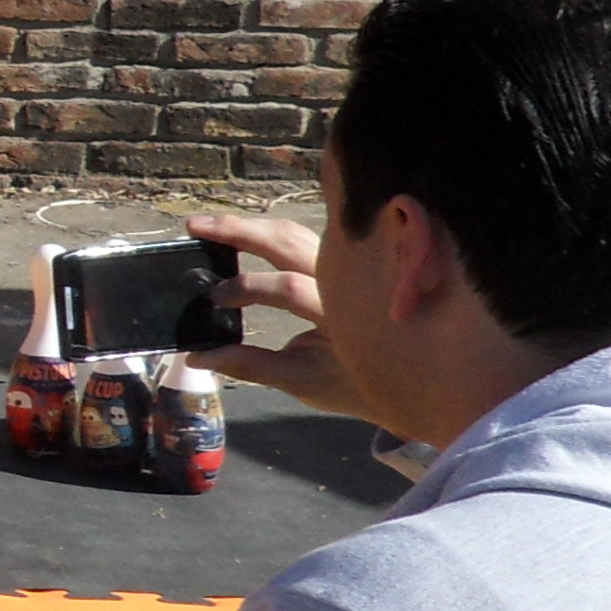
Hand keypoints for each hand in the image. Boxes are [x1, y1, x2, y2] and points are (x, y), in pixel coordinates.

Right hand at [183, 213, 372, 421]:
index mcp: (341, 314)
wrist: (414, 379)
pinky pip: (303, 239)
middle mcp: (346, 281)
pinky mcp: (342, 262)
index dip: (246, 288)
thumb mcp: (302, 383)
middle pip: (291, 242)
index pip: (288, 287)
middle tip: (196, 226)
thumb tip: (197, 356)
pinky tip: (243, 232)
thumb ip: (251, 365)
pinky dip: (270, 233)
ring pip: (296, 233)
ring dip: (252, 226)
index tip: (213, 300)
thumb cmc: (357, 384)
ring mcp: (346, 266)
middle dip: (240, 231)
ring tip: (212, 226)